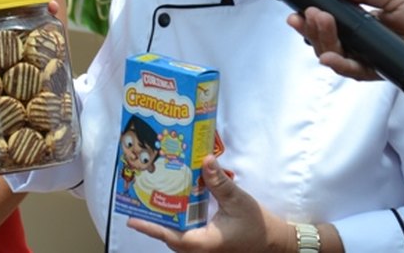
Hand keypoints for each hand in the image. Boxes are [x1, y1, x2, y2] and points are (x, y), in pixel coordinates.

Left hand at [126, 155, 293, 251]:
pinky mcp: (205, 242)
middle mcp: (199, 248)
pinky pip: (185, 232)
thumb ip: (219, 182)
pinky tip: (174, 202)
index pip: (171, 236)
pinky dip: (177, 219)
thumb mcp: (238, 201)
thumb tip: (205, 160)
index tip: (132, 219)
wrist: (272, 242)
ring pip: (176, 234)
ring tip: (150, 198)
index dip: (150, 227)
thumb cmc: (256, 225)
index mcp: (204, 243)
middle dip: (153, 218)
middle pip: (169, 235)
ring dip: (165, 218)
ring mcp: (202, 247)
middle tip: (138, 199)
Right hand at [287, 0, 403, 87]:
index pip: (332, 22)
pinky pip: (355, 72)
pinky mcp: (381, 72)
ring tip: (318, 22)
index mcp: (364, 23)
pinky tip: (328, 57)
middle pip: (328, 39)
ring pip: (336, 55)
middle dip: (312, 28)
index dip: (312, 18)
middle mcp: (363, 42)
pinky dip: (340, 65)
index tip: (296, 10)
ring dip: (322, 40)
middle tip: (309, 13)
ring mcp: (370, 58)